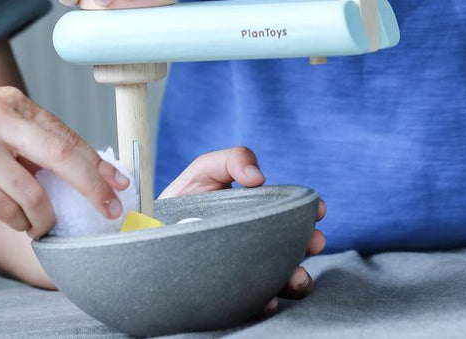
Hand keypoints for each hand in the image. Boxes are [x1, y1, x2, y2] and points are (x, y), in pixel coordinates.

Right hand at [0, 87, 129, 238]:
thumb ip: (23, 135)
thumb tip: (71, 170)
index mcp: (10, 101)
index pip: (66, 135)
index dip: (98, 163)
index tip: (119, 182)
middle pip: (62, 157)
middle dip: (92, 188)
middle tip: (108, 209)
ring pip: (33, 194)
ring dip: (47, 218)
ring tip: (46, 226)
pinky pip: (5, 210)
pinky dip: (19, 223)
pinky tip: (20, 224)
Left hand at [159, 146, 326, 310]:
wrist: (148, 237)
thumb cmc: (181, 203)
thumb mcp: (203, 172)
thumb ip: (232, 160)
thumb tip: (259, 176)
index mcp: (258, 214)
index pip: (293, 214)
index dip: (310, 212)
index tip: (318, 211)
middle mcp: (259, 244)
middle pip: (297, 248)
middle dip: (311, 245)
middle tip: (312, 242)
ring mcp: (250, 271)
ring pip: (286, 280)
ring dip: (299, 279)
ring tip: (295, 277)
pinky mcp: (235, 296)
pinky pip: (258, 305)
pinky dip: (268, 304)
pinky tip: (266, 300)